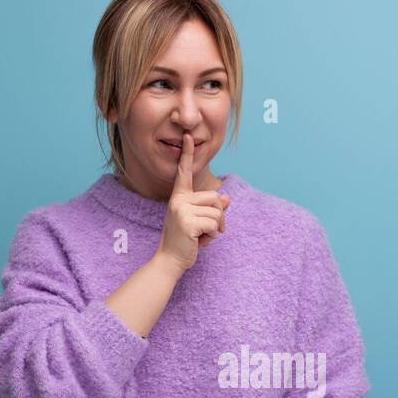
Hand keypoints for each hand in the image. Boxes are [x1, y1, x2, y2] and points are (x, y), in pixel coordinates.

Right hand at [156, 132, 229, 271]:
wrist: (170, 260)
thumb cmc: (185, 241)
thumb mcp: (200, 221)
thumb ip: (213, 208)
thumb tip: (226, 197)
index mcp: (179, 197)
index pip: (184, 173)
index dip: (187, 155)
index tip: (188, 136)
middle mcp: (178, 200)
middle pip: (215, 197)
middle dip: (219, 216)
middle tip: (208, 230)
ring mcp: (182, 210)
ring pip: (217, 211)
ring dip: (216, 227)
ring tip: (202, 236)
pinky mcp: (188, 222)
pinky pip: (214, 223)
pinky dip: (213, 235)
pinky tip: (200, 241)